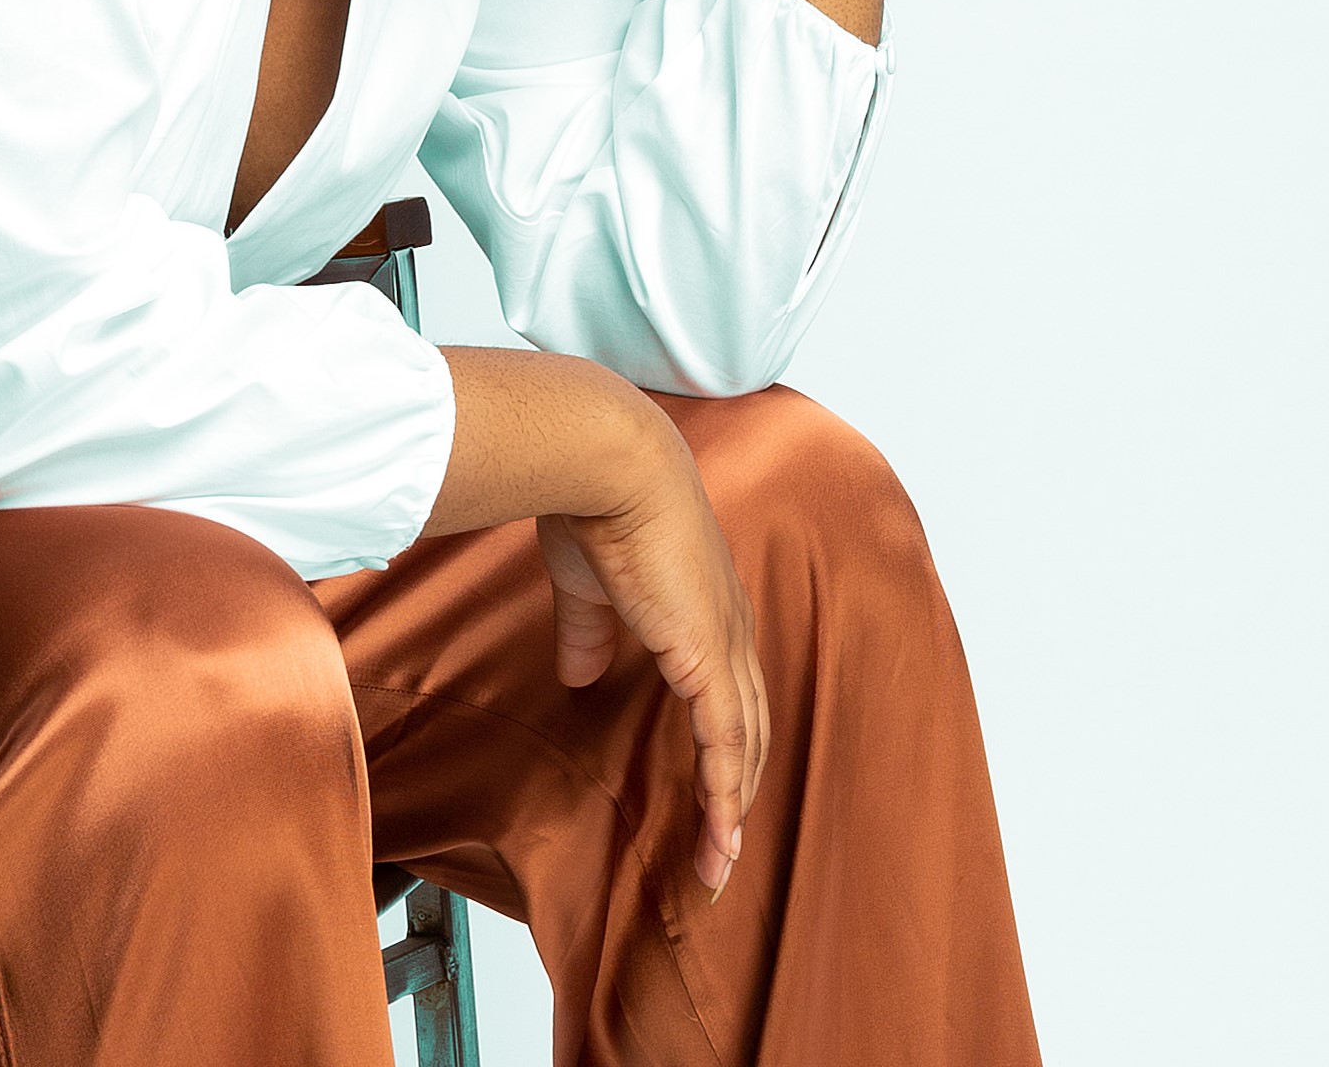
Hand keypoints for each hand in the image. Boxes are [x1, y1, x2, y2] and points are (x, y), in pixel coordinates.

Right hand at [535, 432, 768, 898]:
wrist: (607, 465)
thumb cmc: (595, 505)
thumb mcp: (588, 585)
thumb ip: (590, 633)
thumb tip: (580, 675)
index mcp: (706, 611)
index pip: (726, 695)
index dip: (721, 747)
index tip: (707, 794)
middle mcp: (729, 631)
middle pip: (748, 731)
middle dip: (737, 795)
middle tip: (720, 850)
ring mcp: (725, 645)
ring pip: (744, 747)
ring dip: (734, 809)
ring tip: (720, 863)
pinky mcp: (708, 657)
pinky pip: (724, 744)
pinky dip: (725, 793)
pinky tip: (720, 834)